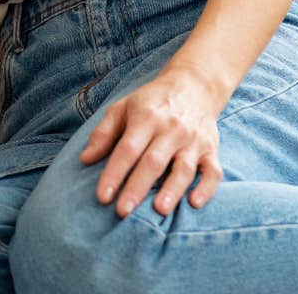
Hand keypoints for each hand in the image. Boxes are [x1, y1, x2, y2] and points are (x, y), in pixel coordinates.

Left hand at [79, 62, 227, 217]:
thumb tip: (85, 160)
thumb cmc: (151, 102)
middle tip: (123, 211)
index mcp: (146, 117)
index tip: (102, 196)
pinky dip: (207, 188)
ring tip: (159, 211)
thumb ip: (103, 133)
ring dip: (172, 190)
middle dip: (137, 187)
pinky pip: (213, 171)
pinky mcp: (212, 150)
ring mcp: (194, 140)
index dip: (114, 173)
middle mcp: (172, 129)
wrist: (194, 85)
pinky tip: (194, 203)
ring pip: (183, 168)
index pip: (127, 149)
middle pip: (153, 162)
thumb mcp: (123, 108)